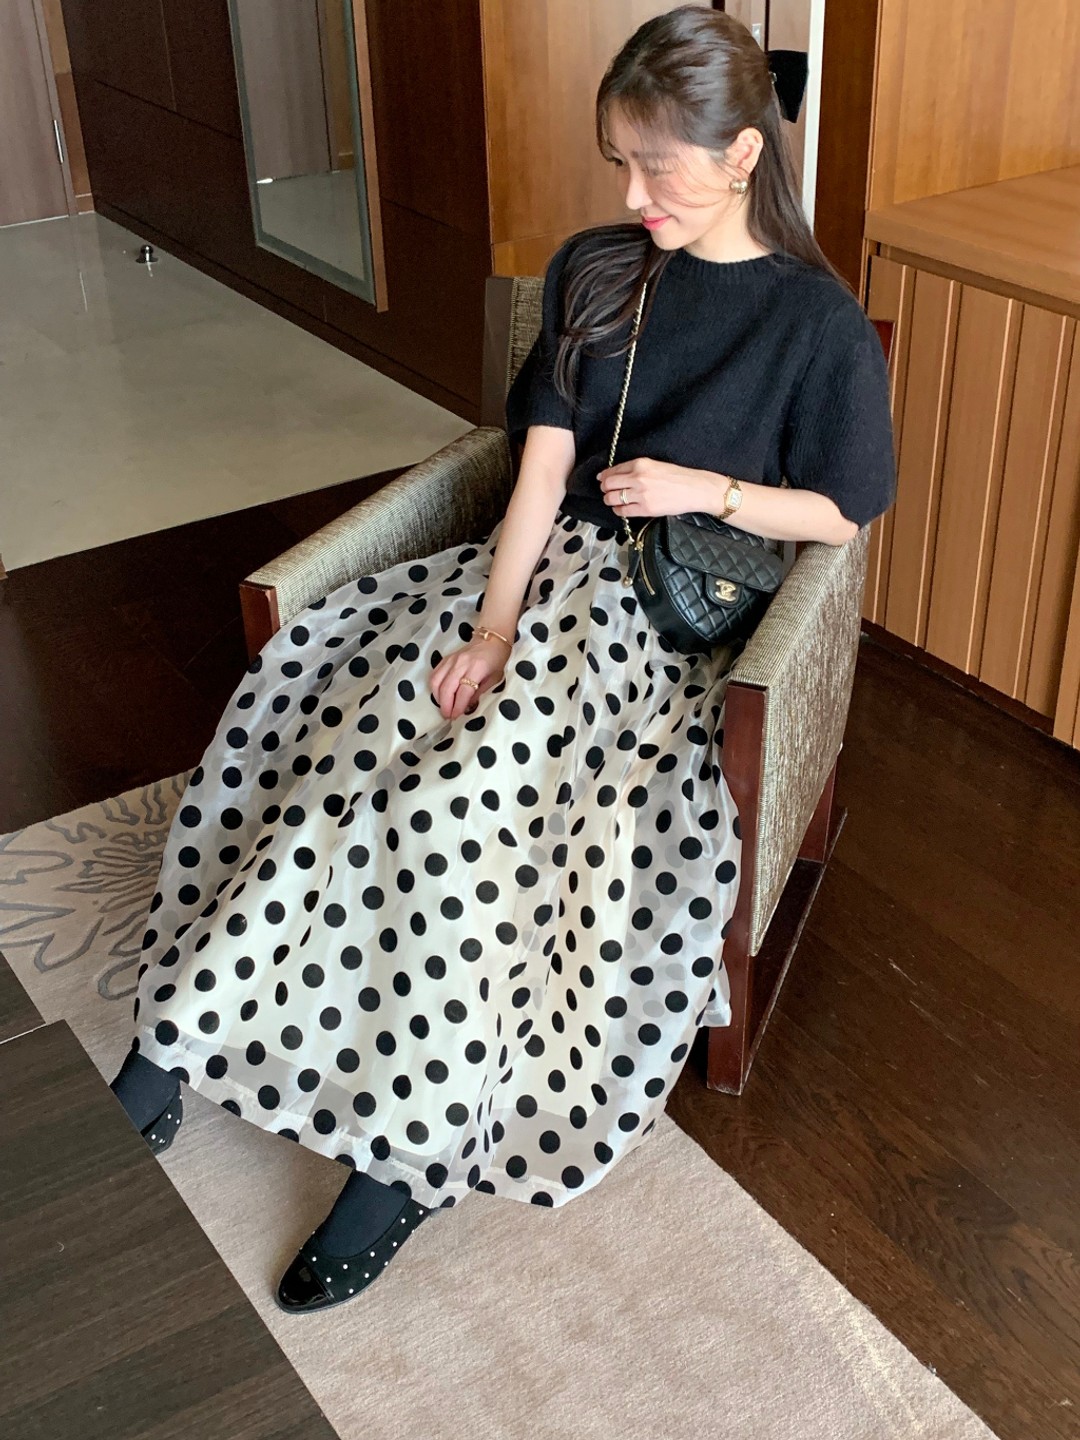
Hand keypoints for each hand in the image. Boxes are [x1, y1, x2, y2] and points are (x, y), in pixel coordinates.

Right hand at [430, 637, 510, 719]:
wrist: (491, 639)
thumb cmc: (496, 660)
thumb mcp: (494, 679)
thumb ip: (480, 692)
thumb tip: (467, 708)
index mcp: (477, 668)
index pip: (464, 691)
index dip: (458, 706)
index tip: (456, 717)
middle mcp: (461, 663)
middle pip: (447, 687)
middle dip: (446, 705)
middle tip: (448, 716)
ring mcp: (451, 660)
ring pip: (436, 681)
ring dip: (438, 697)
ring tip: (444, 707)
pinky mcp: (445, 659)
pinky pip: (434, 675)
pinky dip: (435, 687)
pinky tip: (441, 695)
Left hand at [597, 458, 725, 518]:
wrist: (695, 488)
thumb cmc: (677, 476)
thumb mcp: (655, 465)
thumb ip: (635, 469)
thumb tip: (614, 474)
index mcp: (640, 463)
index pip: (612, 470)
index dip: (604, 477)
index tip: (602, 480)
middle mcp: (638, 477)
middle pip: (608, 485)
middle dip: (604, 489)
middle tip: (607, 492)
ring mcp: (641, 494)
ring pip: (612, 498)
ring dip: (610, 501)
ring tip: (614, 501)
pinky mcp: (646, 509)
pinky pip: (623, 511)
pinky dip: (619, 511)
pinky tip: (623, 509)